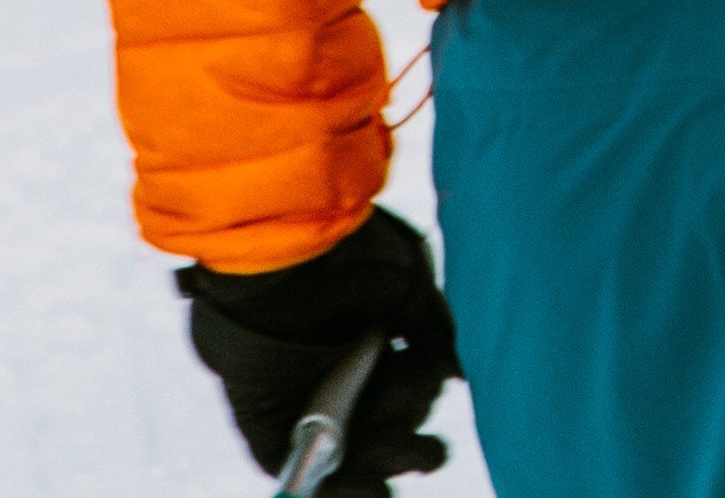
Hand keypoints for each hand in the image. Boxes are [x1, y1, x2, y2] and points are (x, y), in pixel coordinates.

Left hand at [176, 203, 458, 482]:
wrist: (278, 250)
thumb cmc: (345, 255)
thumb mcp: (407, 282)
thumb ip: (434, 329)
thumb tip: (457, 372)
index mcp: (372, 341)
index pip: (407, 390)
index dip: (421, 399)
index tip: (428, 385)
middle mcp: (339, 373)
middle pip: (385, 429)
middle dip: (411, 447)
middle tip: (421, 447)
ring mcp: (304, 399)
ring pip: (350, 456)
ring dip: (380, 470)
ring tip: (393, 480)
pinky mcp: (266, 422)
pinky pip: (298, 471)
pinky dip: (329, 491)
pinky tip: (369, 493)